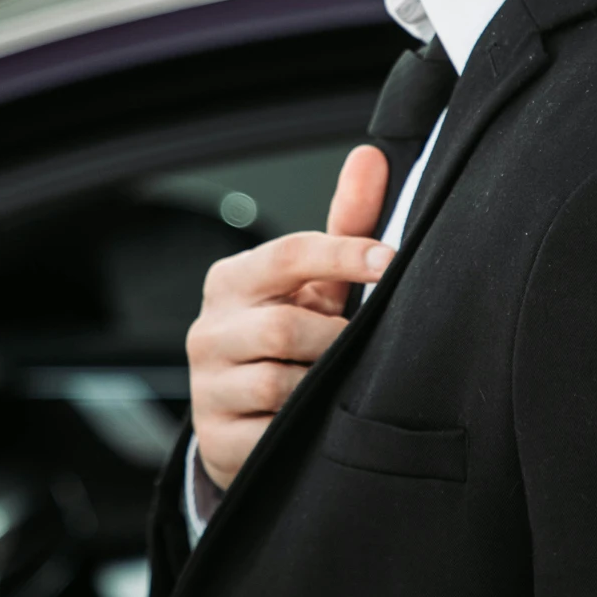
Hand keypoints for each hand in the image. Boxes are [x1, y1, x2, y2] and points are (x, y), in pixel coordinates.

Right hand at [187, 142, 391, 486]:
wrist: (241, 418)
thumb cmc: (286, 338)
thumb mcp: (315, 284)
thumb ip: (345, 224)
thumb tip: (371, 156)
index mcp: (232, 281)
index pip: (287, 254)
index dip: (343, 254)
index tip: (389, 262)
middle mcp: (209, 330)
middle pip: (283, 326)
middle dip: (332, 340)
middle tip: (354, 349)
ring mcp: (207, 387)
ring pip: (278, 382)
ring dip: (320, 386)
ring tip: (332, 385)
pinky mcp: (217, 439)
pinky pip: (271, 432)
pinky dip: (303, 428)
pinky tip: (312, 423)